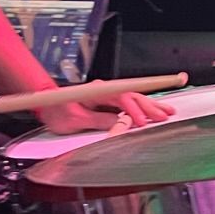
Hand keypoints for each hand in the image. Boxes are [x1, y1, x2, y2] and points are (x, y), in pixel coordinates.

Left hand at [39, 90, 174, 136]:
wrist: (48, 105)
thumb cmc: (58, 111)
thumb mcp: (75, 120)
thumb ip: (98, 120)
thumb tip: (119, 123)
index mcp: (97, 91)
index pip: (121, 97)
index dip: (133, 109)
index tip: (142, 120)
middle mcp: (104, 90)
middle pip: (132, 96)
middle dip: (149, 107)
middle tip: (163, 117)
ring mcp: (108, 95)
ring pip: (133, 98)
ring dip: (150, 106)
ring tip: (166, 112)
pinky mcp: (109, 102)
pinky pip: (129, 103)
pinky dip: (142, 108)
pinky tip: (154, 111)